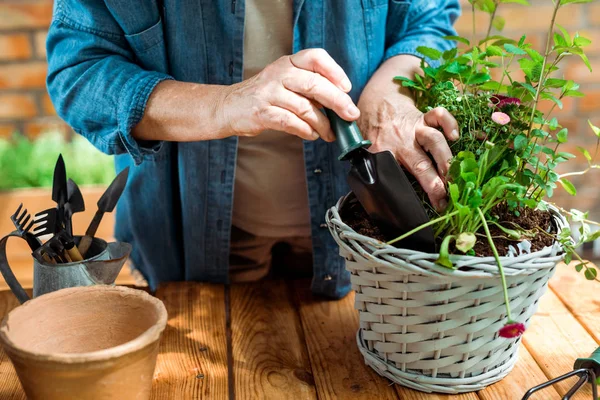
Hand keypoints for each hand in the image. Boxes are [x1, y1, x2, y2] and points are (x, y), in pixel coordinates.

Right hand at [219, 48, 359, 141]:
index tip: (347, 88)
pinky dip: (306, 131)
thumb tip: (341, 104)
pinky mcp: (262, 112)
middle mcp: (279, 73)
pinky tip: (312, 135)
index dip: (335, 71)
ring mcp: (269, 92)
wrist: (229, 107)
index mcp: (288, 62)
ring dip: (323, 124)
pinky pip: (291, 123)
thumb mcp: (286, 81)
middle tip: (350, 115)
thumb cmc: (265, 96)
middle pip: (315, 84)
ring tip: (330, 133)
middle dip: (338, 102)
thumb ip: (310, 87)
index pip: (316, 57)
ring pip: (305, 108)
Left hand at [358, 99, 458, 210]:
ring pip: (433, 141)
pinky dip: (449, 123)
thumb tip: (384, 196)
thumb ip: (374, 168)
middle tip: (444, 198)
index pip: (396, 176)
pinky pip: (439, 115)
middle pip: (420, 164)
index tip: (425, 205)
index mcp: (382, 153)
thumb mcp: (365, 152)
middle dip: (434, 183)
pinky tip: (455, 136)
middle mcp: (401, 142)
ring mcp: (414, 128)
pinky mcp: (423, 117)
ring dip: (445, 159)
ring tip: (453, 176)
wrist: (375, 102)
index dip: (410, 193)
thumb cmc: (372, 132)